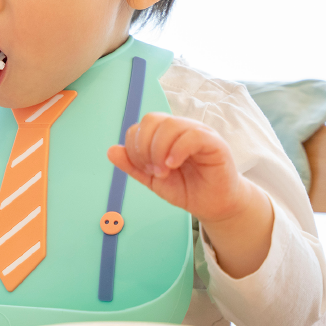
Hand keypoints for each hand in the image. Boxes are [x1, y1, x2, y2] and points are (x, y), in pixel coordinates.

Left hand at [108, 112, 272, 277]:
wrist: (214, 206)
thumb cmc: (187, 189)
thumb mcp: (153, 179)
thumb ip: (133, 165)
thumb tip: (111, 151)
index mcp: (165, 135)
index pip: (141, 126)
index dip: (135, 146)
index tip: (143, 169)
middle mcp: (182, 129)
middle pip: (152, 119)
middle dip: (144, 146)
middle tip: (152, 170)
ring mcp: (199, 133)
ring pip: (171, 124)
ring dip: (159, 150)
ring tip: (163, 171)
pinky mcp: (215, 143)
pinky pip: (193, 135)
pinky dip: (177, 150)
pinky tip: (173, 165)